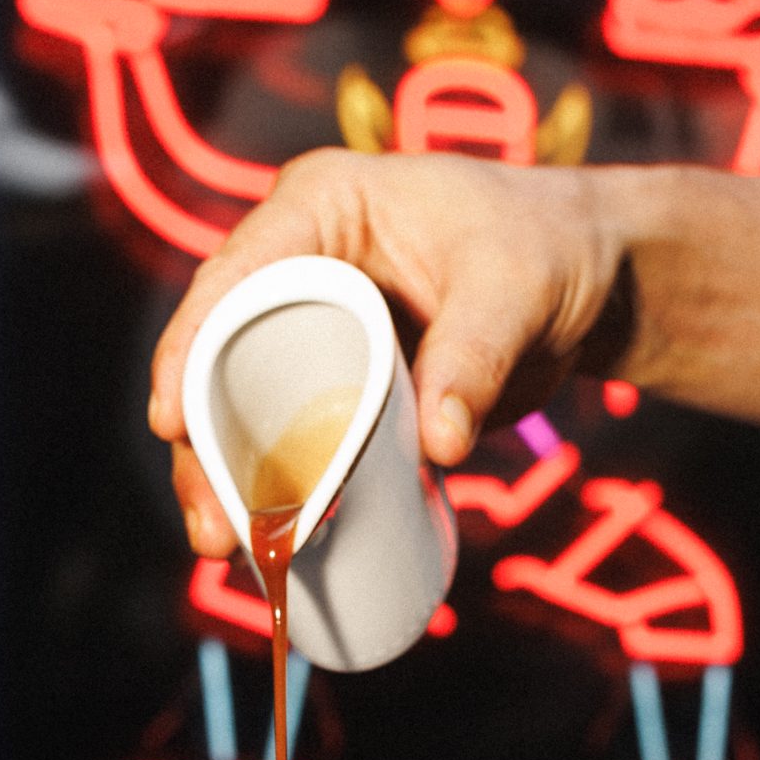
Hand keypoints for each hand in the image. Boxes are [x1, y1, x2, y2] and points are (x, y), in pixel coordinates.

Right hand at [148, 149, 620, 556]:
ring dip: (229, 482)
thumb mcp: (516, 293)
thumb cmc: (548, 251)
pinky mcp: (338, 387)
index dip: (189, 349)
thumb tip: (439, 445)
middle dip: (202, 445)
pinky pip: (291, 440)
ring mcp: (314, 332)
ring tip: (226, 549)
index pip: (233, 279)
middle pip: (221, 359)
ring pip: (246, 410)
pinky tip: (262, 547)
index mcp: (320, 210)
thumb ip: (477, 356)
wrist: (586, 280)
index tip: (172, 422)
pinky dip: (275, 491)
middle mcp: (299, 267)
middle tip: (212, 525)